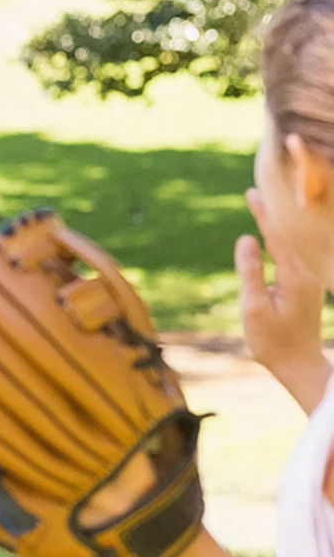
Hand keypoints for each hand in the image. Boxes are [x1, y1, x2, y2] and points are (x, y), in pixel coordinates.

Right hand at [238, 190, 328, 405]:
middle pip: (289, 234)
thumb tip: (246, 239)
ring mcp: (309, 279)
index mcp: (295, 274)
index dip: (264, 213)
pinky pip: (295, 255)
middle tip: (256, 192)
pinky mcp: (307, 287)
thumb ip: (249, 271)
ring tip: (264, 209)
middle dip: (272, 212)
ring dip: (278, 226)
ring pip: (293, 244)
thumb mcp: (253, 307)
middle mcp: (307, 272)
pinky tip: (274, 237)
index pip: (277, 235)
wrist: (299, 363)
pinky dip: (283, 241)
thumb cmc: (272, 340)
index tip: (253, 193)